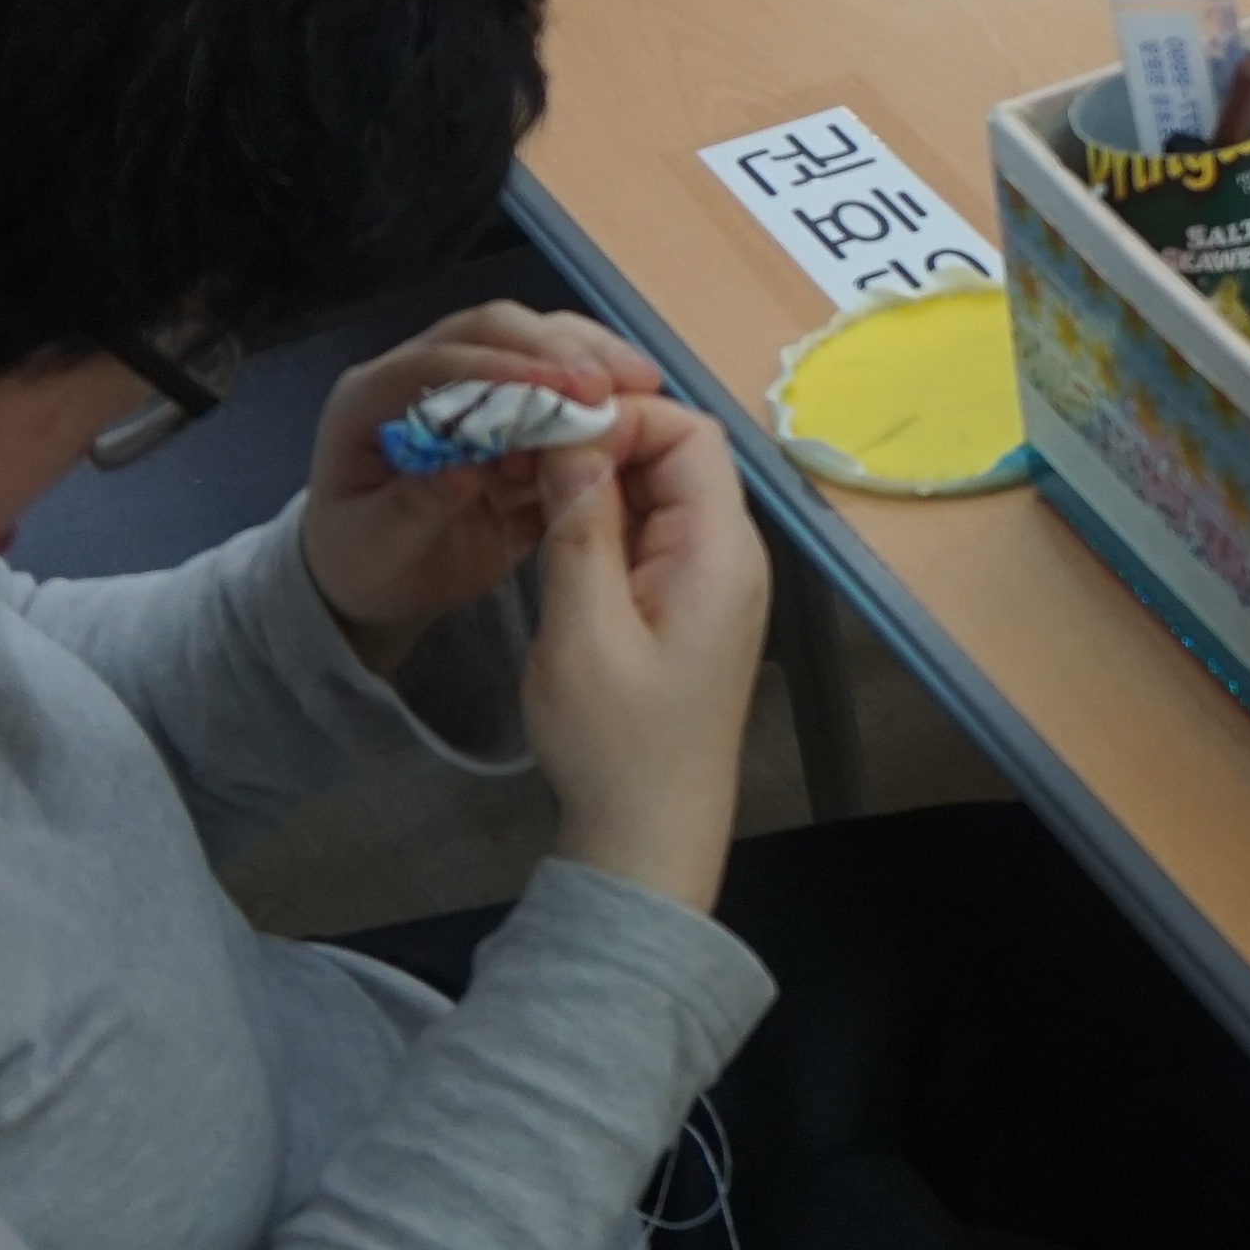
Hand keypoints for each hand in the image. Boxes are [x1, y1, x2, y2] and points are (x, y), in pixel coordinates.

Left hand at [298, 303, 673, 663]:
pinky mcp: (510, 404)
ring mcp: (470, 384)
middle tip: (612, 382)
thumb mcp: (378, 547)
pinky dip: (597, 389)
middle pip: (493, 329)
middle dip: (557, 348)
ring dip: (589, 355)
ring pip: (531, 341)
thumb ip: (413, 507)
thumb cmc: (367, 561)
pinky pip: (557, 381)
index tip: (563, 387)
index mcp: (371, 399)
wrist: (383, 579)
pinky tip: (637, 405)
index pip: (438, 360)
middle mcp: (421, 374)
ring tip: (642, 382)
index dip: (501, 367)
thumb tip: (464, 470)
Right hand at [521, 395, 769, 910]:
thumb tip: (573, 437)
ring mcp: (709, 580)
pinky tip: (549, 526)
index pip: (689, 433)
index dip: (620, 417)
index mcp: (719, 551)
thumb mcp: (583, 630)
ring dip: (594, 479)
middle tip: (520, 454)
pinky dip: (601, 517)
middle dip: (600, 441)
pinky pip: (648, 531)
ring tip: (523, 485)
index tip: (546, 433)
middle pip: (675, 454)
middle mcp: (728, 554)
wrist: (648, 832)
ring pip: (656, 490)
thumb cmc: (618, 743)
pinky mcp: (683, 603)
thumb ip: (582, 528)